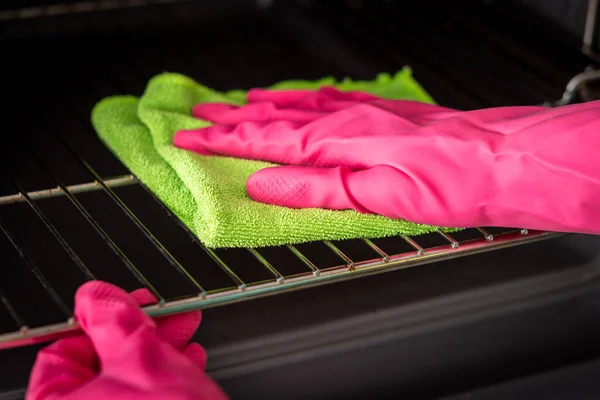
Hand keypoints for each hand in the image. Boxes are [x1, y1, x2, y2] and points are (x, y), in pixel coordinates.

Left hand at [26, 281, 227, 399]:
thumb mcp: (142, 360)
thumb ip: (114, 320)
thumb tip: (98, 297)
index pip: (64, 350)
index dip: (101, 318)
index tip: (127, 301)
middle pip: (99, 366)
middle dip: (139, 333)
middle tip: (165, 316)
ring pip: (125, 386)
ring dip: (159, 354)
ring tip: (185, 335)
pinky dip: (165, 382)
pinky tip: (188, 364)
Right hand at [174, 87, 599, 233]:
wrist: (504, 156)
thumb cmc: (449, 183)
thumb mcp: (377, 198)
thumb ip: (315, 189)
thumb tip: (262, 184)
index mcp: (338, 142)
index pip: (264, 140)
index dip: (220, 140)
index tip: (187, 136)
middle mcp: (345, 118)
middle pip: (273, 116)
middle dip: (229, 118)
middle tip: (194, 114)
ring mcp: (362, 110)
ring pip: (297, 103)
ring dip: (258, 104)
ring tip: (233, 103)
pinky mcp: (379, 110)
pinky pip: (324, 98)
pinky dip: (298, 98)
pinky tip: (295, 97)